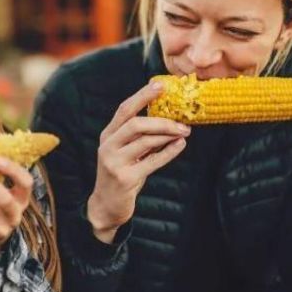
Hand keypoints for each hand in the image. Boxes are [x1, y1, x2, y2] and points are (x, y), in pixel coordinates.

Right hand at [87, 81, 189, 242]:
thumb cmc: (121, 173)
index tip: (160, 85)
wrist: (106, 206)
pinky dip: (168, 152)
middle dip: (161, 120)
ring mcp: (114, 163)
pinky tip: (180, 145)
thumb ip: (139, 136)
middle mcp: (108, 146)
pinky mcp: (125, 179)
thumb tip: (168, 116)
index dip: (142, 96)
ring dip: (168, 135)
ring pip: (145, 142)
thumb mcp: (125, 151)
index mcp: (108, 135)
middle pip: (135, 124)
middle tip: (182, 121)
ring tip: (184, 132)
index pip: (124, 109)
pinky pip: (152, 162)